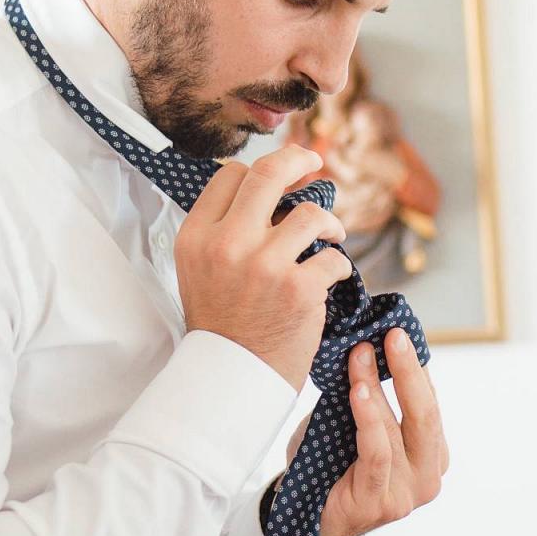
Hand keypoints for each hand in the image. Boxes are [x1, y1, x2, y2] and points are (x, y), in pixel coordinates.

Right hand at [176, 144, 350, 390]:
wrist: (231, 376)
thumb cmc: (221, 324)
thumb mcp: (199, 269)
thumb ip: (222, 230)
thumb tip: (265, 194)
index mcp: (197, 236)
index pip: (230, 176)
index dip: (258, 172)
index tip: (279, 176)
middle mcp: (227, 244)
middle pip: (268, 174)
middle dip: (298, 159)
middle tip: (313, 161)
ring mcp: (264, 264)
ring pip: (311, 214)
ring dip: (329, 223)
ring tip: (332, 235)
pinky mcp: (299, 288)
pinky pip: (333, 257)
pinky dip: (339, 264)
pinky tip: (332, 274)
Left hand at [317, 327, 448, 535]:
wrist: (304, 518)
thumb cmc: (330, 465)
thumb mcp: (355, 425)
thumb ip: (370, 396)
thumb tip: (365, 344)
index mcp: (432, 454)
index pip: (430, 402)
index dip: (415, 366)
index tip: (397, 332)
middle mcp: (428, 475)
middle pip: (426, 413)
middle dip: (409, 370)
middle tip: (393, 336)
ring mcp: (408, 494)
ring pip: (399, 430)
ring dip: (377, 386)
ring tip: (360, 356)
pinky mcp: (381, 503)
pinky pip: (377, 453)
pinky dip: (368, 419)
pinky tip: (358, 393)